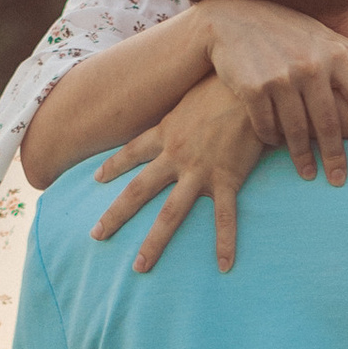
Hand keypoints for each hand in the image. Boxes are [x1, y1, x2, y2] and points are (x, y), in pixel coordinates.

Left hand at [91, 78, 267, 272]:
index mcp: (167, 131)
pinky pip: (225, 218)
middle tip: (95, 236)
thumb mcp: (195, 91)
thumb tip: (191, 106)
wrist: (252, 84)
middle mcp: (175, 155)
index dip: (113, 166)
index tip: (96, 179)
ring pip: (170, 214)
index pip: (132, 152)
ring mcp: (199, 170)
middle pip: (137, 191)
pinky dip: (224, 243)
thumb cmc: (226, 81)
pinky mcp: (228, 178)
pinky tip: (224, 266)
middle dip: (115, 215)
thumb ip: (188, 106)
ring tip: (139, 267)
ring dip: (153, 242)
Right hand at [198, 0, 347, 183]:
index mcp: (334, 55)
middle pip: (330, 124)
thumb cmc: (281, 29)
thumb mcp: (318, 33)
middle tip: (340, 180)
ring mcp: (281, 78)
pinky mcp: (253, 88)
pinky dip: (271, 139)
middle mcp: (311, 66)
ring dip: (302, 157)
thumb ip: (345, 50)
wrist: (229, 19)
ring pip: (297, 131)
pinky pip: (267, 126)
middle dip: (336, 157)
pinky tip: (275, 145)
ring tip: (308, 173)